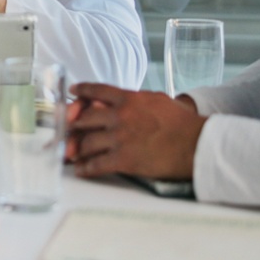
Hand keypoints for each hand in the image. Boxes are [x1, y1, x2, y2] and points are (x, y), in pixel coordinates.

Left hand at [66, 83, 206, 180]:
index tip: (73, 92)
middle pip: (84, 118)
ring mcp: (119, 138)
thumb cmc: (182, 123)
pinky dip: (85, 168)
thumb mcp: (158, 100)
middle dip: (71, 125)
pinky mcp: (123, 160)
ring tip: (68, 153)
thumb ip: (137, 99)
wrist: (195, 143)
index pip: (97, 90)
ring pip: (86, 143)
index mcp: (129, 99)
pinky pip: (96, 164)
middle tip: (63, 129)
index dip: (81, 91)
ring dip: (74, 149)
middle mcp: (119, 116)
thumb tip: (127, 100)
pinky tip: (80, 170)